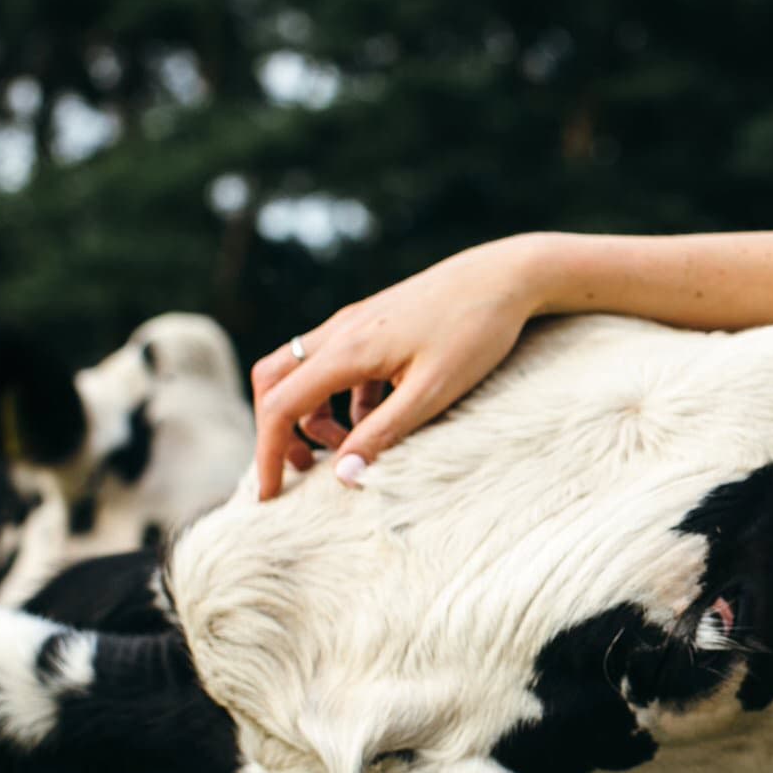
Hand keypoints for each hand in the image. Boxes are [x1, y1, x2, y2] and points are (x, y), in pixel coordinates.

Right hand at [249, 235, 548, 499]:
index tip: (269, 495)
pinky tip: (379, 417)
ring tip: (350, 448)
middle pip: (274, 382)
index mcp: (346, 350)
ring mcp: (355, 323)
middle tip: (303, 470)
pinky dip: (343, 398)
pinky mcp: (374, 323)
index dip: (268, 454)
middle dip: (277, 430)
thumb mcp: (432, 393)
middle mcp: (339, 331)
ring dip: (314, 416)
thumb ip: (384, 433)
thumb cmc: (474, 333)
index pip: (281, 406)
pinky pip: (338, 365)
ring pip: (304, 373)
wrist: (505, 277)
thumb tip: (341, 477)